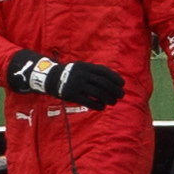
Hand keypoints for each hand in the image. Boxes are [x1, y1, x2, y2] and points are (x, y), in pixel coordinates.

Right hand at [7, 51, 124, 108]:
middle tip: (121, 95)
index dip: (115, 78)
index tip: (122, 84)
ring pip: (98, 93)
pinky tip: (102, 107)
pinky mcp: (72, 95)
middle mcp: (82, 75)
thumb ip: (94, 72)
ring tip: (113, 102)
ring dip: (108, 99)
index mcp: (86, 67)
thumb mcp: (81, 67)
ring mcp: (77, 85)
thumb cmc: (71, 73)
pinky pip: (88, 102)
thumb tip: (113, 80)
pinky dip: (98, 105)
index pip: (105, 72)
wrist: (50, 78)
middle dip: (115, 90)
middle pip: (104, 83)